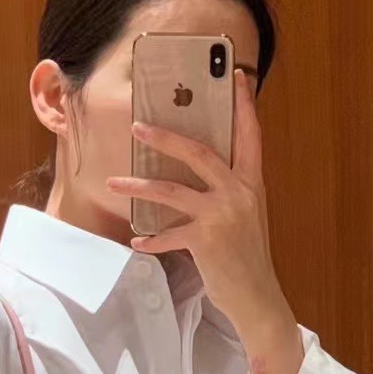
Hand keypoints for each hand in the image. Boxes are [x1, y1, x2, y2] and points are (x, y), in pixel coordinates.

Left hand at [105, 69, 285, 331]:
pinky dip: (151, 238)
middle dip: (166, 137)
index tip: (237, 76)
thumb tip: (202, 174)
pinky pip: (169, 234)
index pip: (250, 136)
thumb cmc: (247, 258)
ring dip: (140, 185)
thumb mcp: (246, 217)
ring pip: (173, 190)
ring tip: (115, 181)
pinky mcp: (206, 241)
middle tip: (138, 126)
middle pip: (200, 152)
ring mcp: (222, 216)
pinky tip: (137, 241)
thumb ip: (230, 192)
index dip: (244, 106)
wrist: (257, 297)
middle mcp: (239, 194)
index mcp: (251, 184)